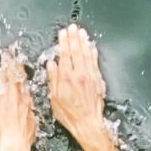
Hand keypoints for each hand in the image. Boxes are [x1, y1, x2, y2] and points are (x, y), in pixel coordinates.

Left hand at [0, 48, 36, 150]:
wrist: (14, 143)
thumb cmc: (24, 138)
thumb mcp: (32, 123)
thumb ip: (29, 112)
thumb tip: (29, 107)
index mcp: (26, 101)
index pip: (23, 81)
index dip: (21, 70)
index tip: (19, 61)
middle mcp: (17, 96)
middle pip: (15, 75)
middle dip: (13, 62)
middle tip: (11, 50)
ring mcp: (5, 98)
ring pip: (6, 77)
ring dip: (4, 65)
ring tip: (4, 54)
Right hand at [48, 23, 118, 150]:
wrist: (88, 123)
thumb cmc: (70, 114)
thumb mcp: (54, 98)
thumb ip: (53, 79)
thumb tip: (52, 64)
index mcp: (67, 78)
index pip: (65, 55)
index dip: (64, 42)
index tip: (63, 33)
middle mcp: (80, 74)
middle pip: (77, 51)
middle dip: (74, 38)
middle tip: (73, 27)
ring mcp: (90, 76)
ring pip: (87, 54)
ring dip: (84, 42)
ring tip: (82, 32)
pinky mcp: (98, 80)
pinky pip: (95, 62)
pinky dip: (93, 53)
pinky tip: (91, 47)